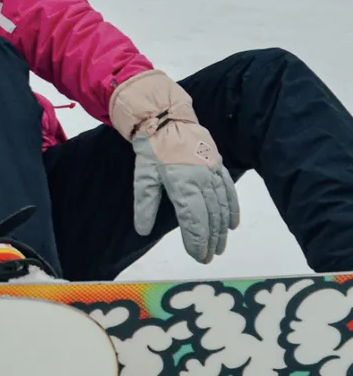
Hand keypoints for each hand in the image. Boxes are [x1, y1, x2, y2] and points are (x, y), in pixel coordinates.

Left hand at [130, 135, 238, 262]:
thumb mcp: (143, 175)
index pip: (194, 219)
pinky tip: (232, 224)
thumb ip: (145, 203)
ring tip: (219, 247)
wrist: (166, 118)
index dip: (197, 240)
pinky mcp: (218, 165)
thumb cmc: (152, 148)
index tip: (198, 256)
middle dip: (210, 240)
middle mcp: (202, 180)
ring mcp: (213, 172)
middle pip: (210, 216)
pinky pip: (229, 190)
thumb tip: (142, 231)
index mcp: (183, 183)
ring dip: (222, 229)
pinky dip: (232, 208)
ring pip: (222, 206)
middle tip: (208, 257)